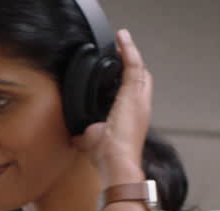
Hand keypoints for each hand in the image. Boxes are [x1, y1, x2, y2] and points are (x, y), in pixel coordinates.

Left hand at [72, 29, 151, 184]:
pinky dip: (128, 50)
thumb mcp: (92, 142)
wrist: (116, 163)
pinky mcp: (133, 93)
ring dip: (130, 51)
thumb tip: (77, 136)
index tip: (118, 66)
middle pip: (141, 76)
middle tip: (121, 48)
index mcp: (132, 116)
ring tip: (122, 38)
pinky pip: (133, 65)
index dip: (129, 77)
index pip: (135, 90)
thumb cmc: (109, 157)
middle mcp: (140, 105)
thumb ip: (86, 135)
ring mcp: (139, 98)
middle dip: (132, 62)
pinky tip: (122, 39)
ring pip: (139, 68)